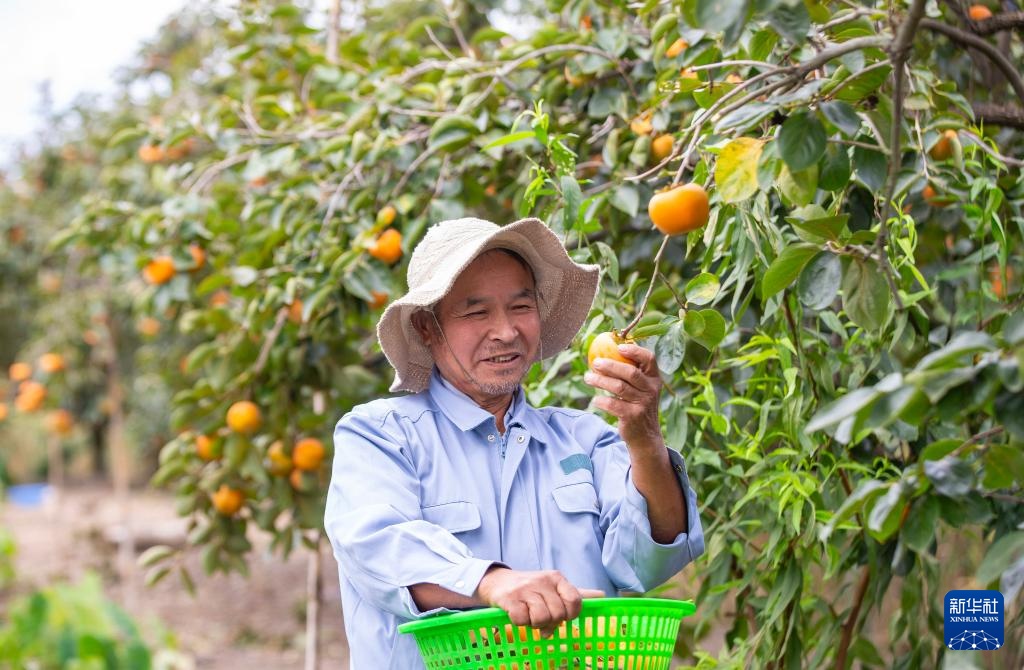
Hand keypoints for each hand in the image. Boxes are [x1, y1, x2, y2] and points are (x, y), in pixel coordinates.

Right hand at [475, 567, 604, 636]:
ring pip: (541, 618)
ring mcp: (525, 589)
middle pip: (558, 613)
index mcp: (556, 578)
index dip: (571, 614)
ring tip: (530, 616)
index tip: (563, 616)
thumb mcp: (554, 586)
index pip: (575, 600)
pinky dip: (521, 623)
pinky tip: (519, 614)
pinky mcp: (509, 598)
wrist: (499, 582)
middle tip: (543, 617)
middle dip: (551, 621)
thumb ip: (577, 593)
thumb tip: (603, 596)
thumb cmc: (532, 587)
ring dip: (536, 623)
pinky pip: (521, 620)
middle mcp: (542, 581)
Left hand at [583, 343, 662, 448]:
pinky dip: (601, 401)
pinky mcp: (633, 416)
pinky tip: (595, 400)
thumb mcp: (642, 389)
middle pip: (630, 372)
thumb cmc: (638, 406)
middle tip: (595, 362)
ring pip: (619, 387)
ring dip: (600, 381)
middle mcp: (651, 390)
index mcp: (654, 378)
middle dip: (610, 365)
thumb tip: (606, 353)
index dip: (635, 351)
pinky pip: (613, 405)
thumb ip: (632, 373)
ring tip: (588, 378)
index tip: (618, 347)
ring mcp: (643, 403)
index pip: (649, 359)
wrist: (646, 436)